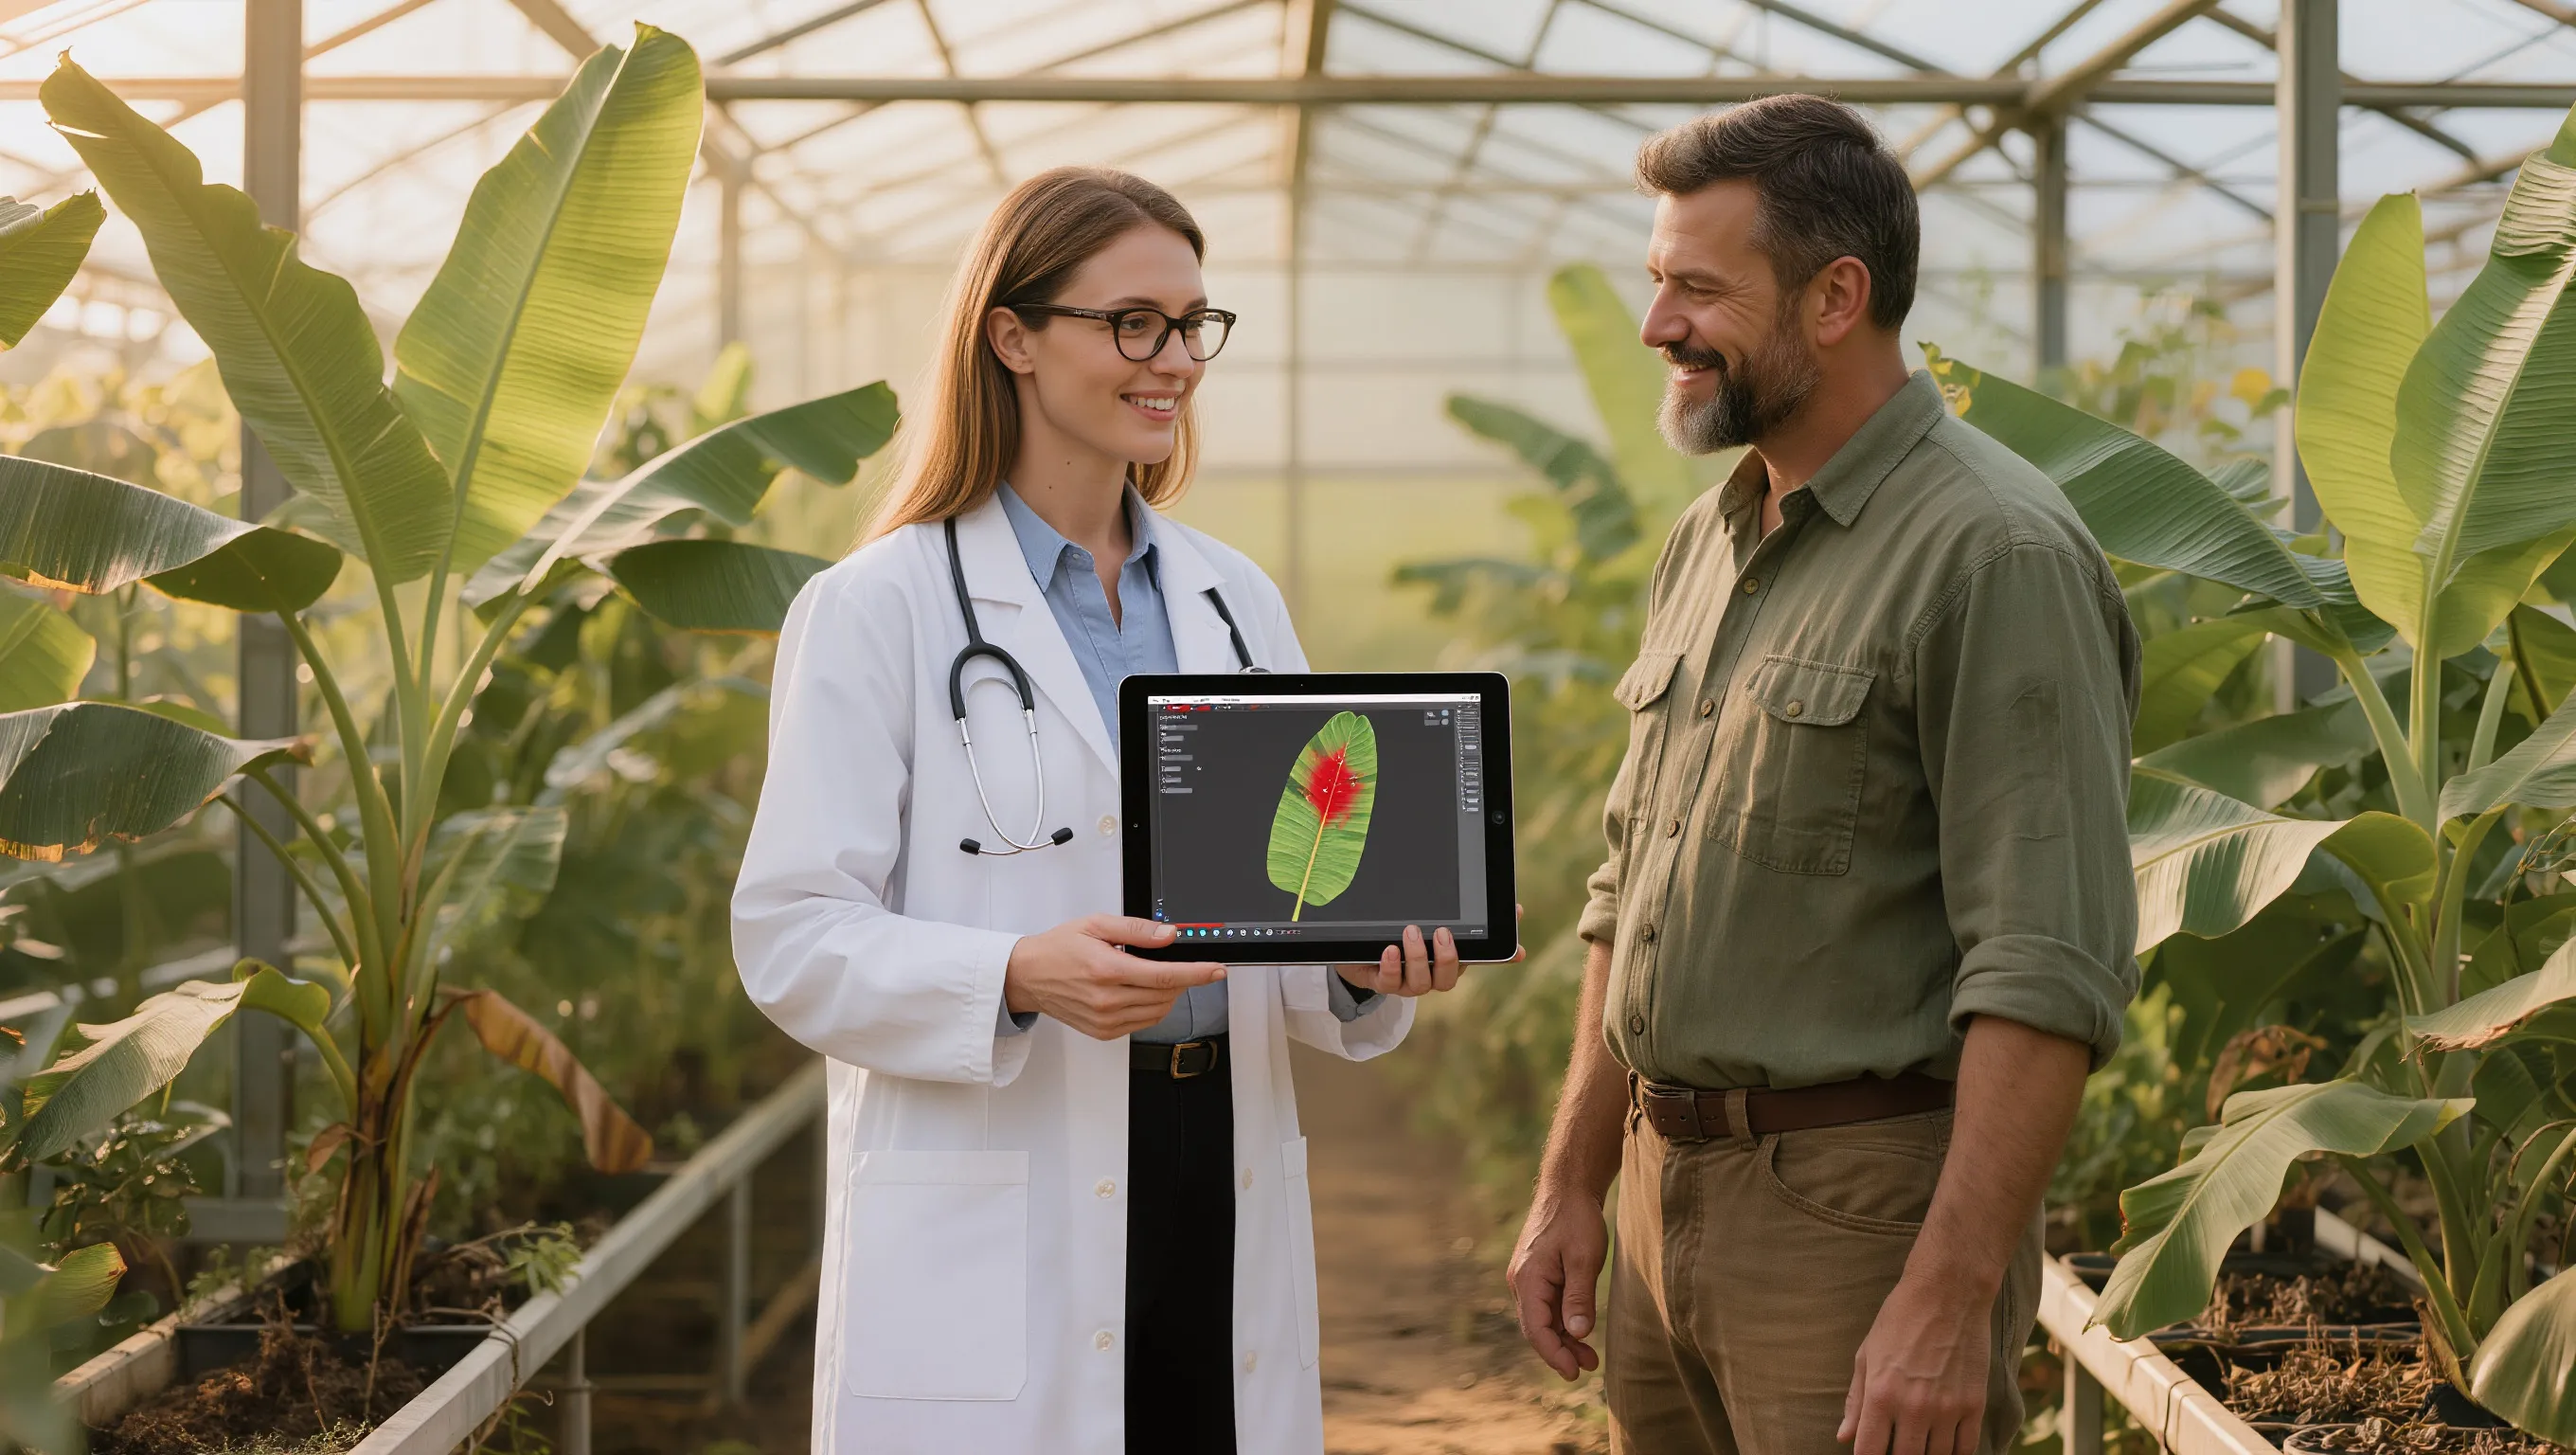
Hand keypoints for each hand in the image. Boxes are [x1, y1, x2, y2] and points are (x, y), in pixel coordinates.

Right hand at [1004, 916, 1224, 1040]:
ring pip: (1158, 1011)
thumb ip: (1137, 930)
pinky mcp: (1104, 1032)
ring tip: (1153, 976)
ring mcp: (1106, 1020)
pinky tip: (1140, 992)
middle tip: (1177, 964)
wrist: (1029, 976)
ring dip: (1168, 994)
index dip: (1197, 973)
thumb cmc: (1058, 949)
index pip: (1165, 975)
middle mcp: (1108, 999)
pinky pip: (1143, 1022)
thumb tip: (1169, 935)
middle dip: (1182, 979)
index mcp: (1108, 970)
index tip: (1217, 971)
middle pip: (1166, 995)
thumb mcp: (1097, 925)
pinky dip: (1152, 1008)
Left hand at [1332, 905, 1523, 996]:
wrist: (1357, 944)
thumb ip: (1455, 908)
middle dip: (1448, 958)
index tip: (1518, 951)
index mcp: (1446, 958)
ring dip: (1418, 958)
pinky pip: (1389, 983)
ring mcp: (1406, 981)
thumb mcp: (1424, 915)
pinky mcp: (1381, 981)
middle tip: (1442, 933)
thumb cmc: (1397, 929)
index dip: (1501, 957)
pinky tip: (1390, 950)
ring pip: (1420, 984)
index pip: (1478, 959)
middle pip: (1448, 980)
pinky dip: (1392, 967)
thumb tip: (1493, 895)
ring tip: (1410, 932)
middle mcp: (1430, 974)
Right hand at [1506, 1182, 1606, 1380]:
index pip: (1536, 1329)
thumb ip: (1579, 1297)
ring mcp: (1529, 1278)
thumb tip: (1577, 1335)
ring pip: (1543, 1319)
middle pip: (1537, 1328)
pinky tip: (1581, 1332)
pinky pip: (1548, 1306)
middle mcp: (1522, 1282)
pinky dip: (1563, 1322)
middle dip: (1561, 1351)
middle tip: (1589, 1367)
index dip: (1554, 1354)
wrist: (1568, 1187)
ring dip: (1564, 1339)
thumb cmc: (1577, 1219)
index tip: (1574, 1372)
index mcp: (1528, 1279)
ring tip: (1590, 1358)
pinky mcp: (1539, 1274)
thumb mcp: (1584, 1258)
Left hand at [1838, 1272, 1992, 1454]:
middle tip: (1897, 1446)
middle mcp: (1914, 1407)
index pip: (1869, 1452)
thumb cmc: (1900, 1319)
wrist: (1948, 1293)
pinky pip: (1966, 1449)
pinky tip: (1945, 1448)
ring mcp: (1947, 1408)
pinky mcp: (1974, 1404)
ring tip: (1920, 1445)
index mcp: (1881, 1394)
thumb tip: (1843, 1436)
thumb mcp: (1867, 1355)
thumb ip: (1856, 1400)